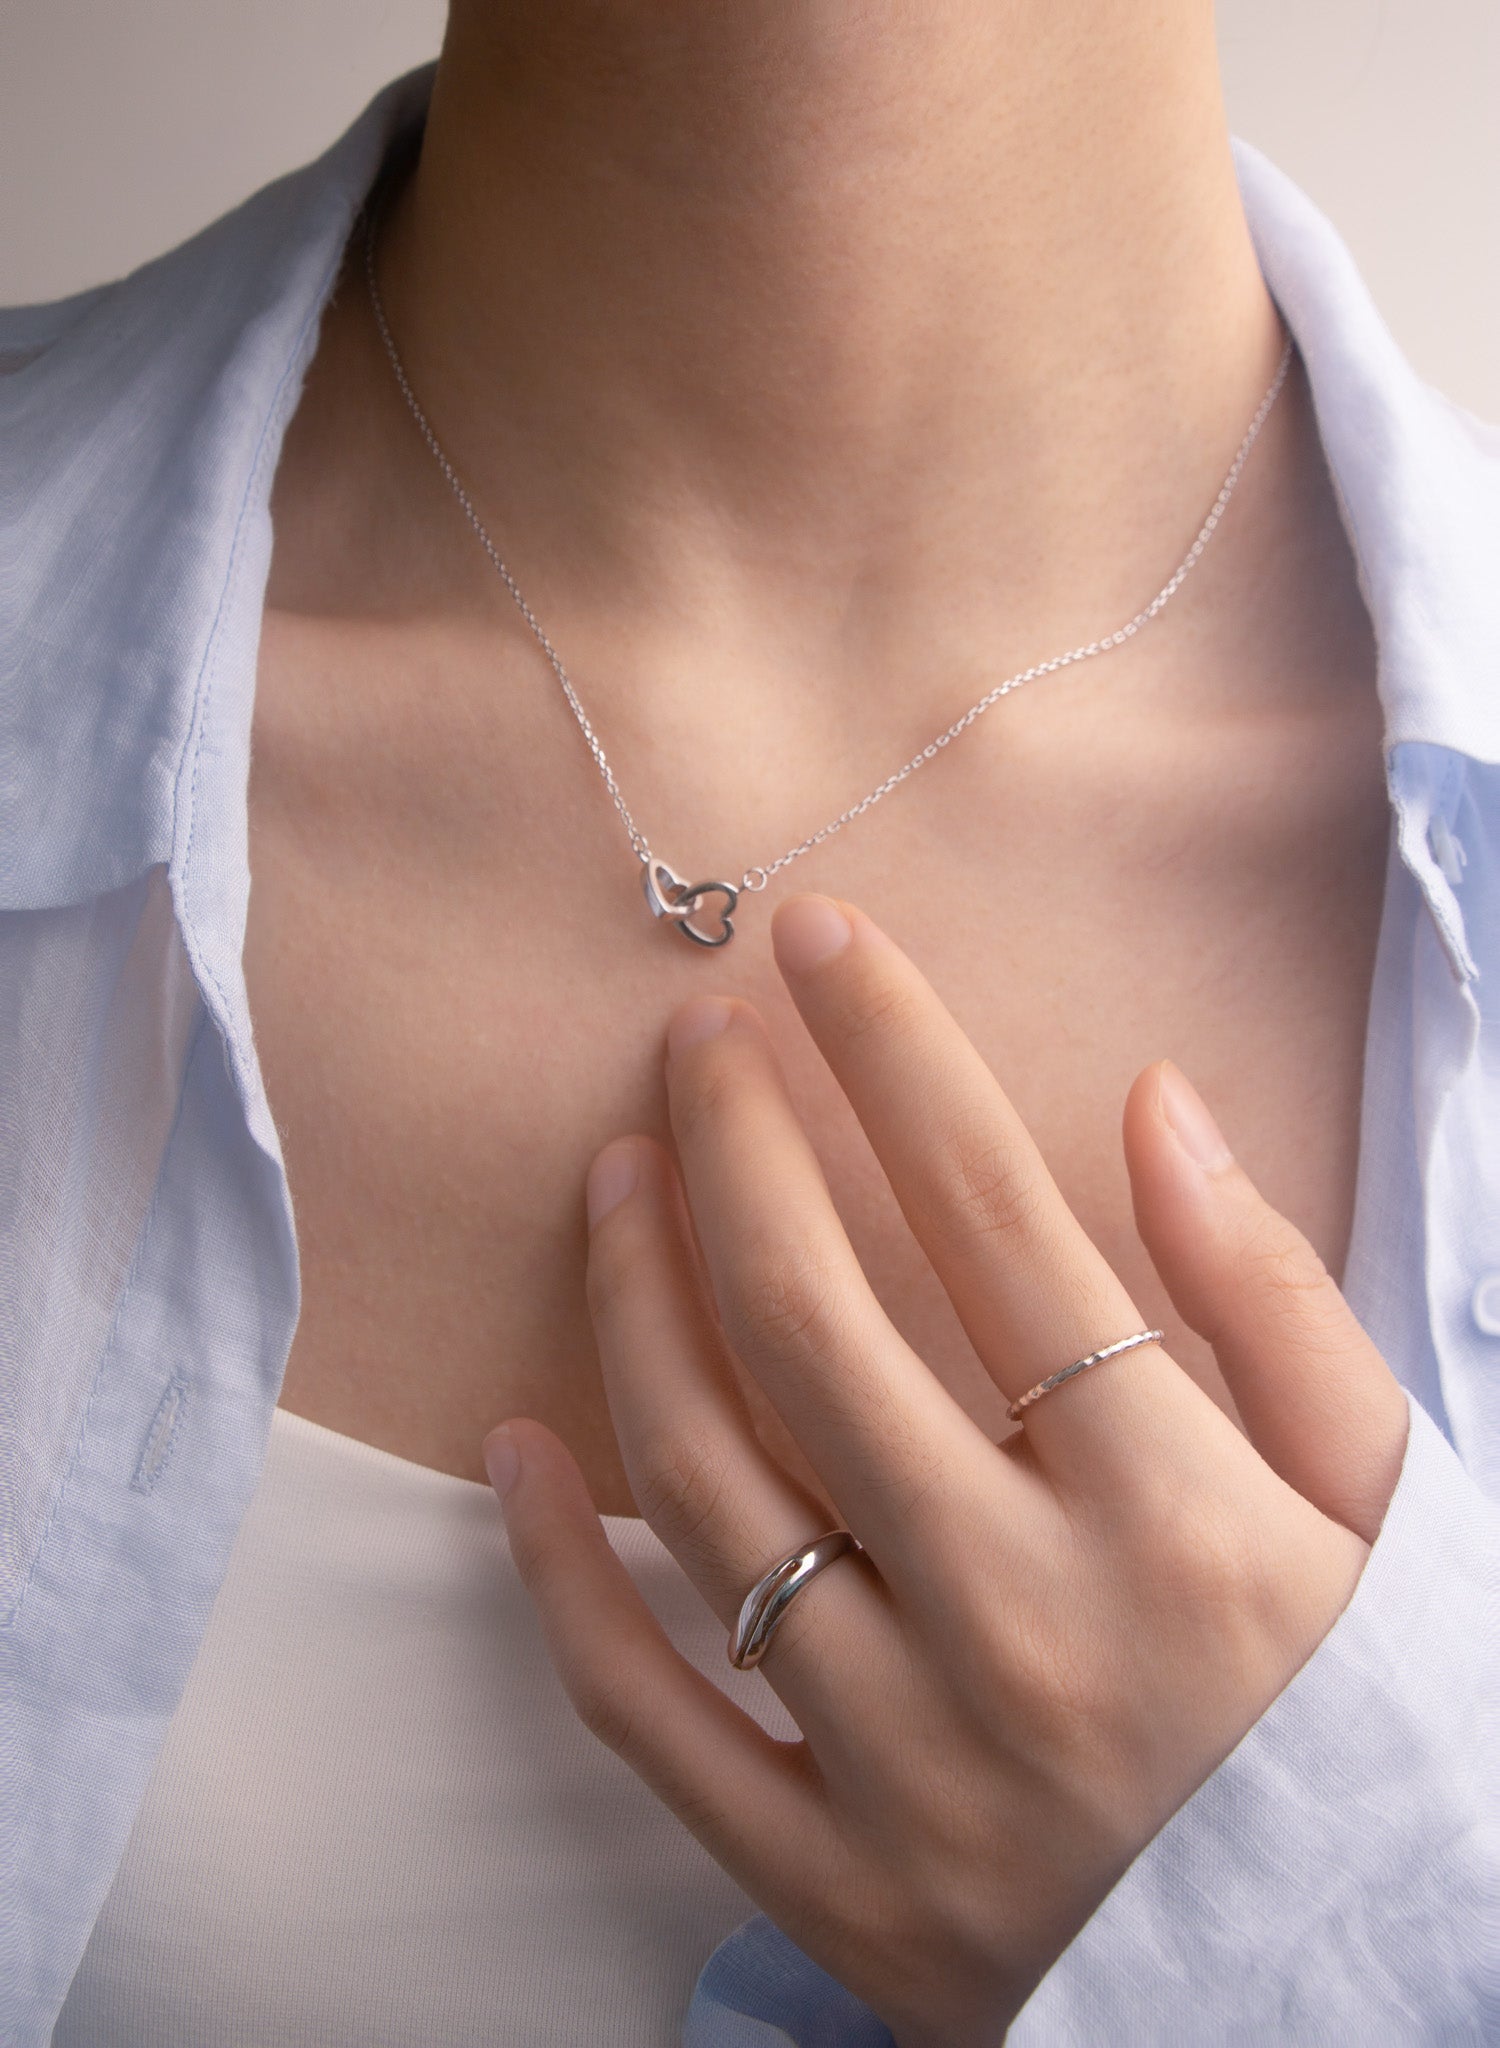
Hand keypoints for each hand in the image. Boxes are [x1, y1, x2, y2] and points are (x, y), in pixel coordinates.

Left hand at [483, 894, 1409, 2046]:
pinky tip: (511, 1448)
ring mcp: (912, 1764)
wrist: (1359, 2014)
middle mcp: (1026, 1624)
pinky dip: (559, 1574)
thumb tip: (1151, 1104)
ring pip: (707, 1490)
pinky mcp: (832, 1884)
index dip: (897, 1053)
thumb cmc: (1371, 1728)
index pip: (997, 1218)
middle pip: (813, 1326)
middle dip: (735, 1147)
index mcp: (1176, 1513)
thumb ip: (1272, 1299)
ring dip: (636, 1308)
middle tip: (692, 1047)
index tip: (823, 943)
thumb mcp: (1384, 1504)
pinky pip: (649, 1711)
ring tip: (613, 1187)